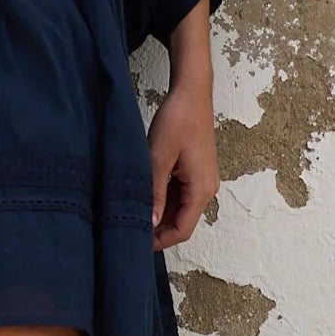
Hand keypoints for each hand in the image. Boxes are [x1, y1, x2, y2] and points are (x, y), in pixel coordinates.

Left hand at [147, 81, 219, 250]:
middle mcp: (206, 189)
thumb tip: (150, 223)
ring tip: (131, 212)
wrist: (191, 93)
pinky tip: (142, 195)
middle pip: (181, 222)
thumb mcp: (158, 158)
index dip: (159, 241)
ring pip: (178, 209)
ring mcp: (201, 180)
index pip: (182, 230)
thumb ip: (154, 194)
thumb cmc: (178, 120)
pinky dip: (161, 199)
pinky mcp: (194, 172)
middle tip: (128, 228)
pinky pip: (178, 194)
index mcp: (201, 189)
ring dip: (158, 213)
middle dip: (156, 229)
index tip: (135, 242)